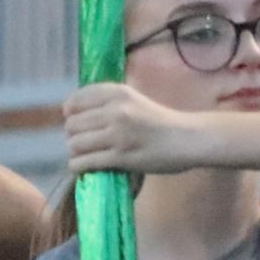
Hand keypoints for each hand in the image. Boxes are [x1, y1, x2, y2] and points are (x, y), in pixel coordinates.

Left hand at [63, 83, 206, 174]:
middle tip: (83, 142)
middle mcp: (115, 110)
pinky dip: (78, 166)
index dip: (71, 113)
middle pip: (72, 125)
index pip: (75, 100)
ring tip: (84, 155)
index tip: (77, 121)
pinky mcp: (121, 156)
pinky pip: (84, 162)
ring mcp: (118, 134)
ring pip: (75, 144)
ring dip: (75, 152)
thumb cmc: (160, 120)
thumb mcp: (133, 99)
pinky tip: (83, 167)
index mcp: (117, 93)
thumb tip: (72, 111)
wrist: (188, 138)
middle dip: (74, 135)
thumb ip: (107, 102)